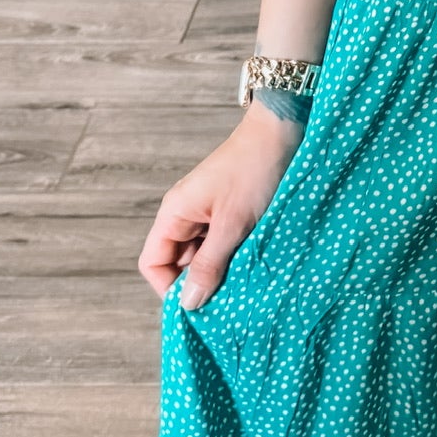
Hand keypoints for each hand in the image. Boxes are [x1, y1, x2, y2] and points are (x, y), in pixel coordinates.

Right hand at [136, 108, 300, 307]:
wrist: (283, 130)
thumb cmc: (254, 172)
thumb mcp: (232, 224)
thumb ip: (209, 264)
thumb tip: (187, 303)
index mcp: (174, 214)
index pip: (153, 263)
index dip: (169, 288)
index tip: (198, 306)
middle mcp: (185, 214)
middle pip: (178, 262)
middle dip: (198, 283)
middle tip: (226, 301)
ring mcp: (207, 212)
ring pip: (203, 255)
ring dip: (220, 270)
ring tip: (243, 284)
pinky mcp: (229, 211)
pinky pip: (222, 243)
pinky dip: (234, 257)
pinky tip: (252, 265)